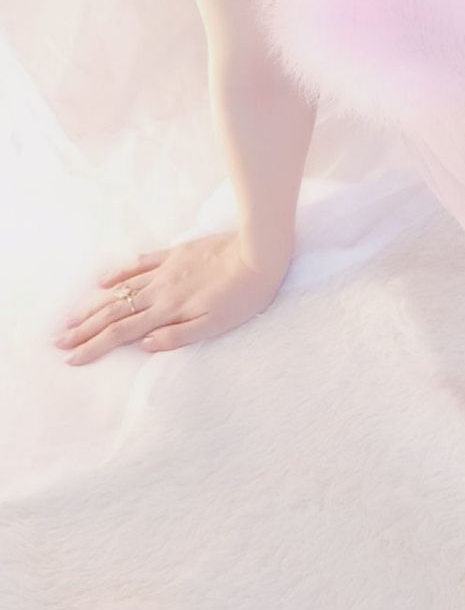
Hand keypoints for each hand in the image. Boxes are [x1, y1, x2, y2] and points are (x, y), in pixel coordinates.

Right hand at [52, 230, 288, 366]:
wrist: (259, 252)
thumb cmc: (244, 295)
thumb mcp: (217, 324)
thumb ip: (179, 336)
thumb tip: (144, 344)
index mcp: (167, 311)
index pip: (121, 332)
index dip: (94, 345)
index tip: (71, 357)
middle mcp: (159, 291)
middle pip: (113, 312)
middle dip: (84, 329)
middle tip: (59, 341)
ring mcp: (164, 271)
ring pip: (119, 289)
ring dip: (93, 304)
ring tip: (71, 317)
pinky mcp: (175, 254)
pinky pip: (138, 264)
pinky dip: (117, 273)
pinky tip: (102, 280)